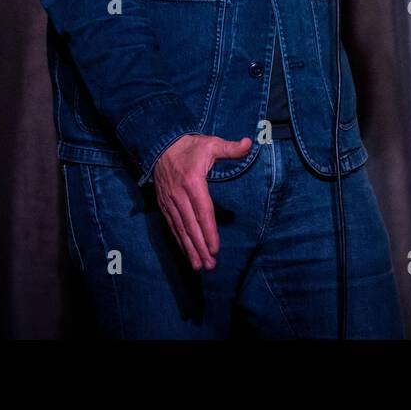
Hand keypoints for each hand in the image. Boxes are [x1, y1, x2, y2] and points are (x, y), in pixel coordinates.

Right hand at [152, 133, 251, 269]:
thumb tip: (249, 143)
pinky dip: (179, 240)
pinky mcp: (164, 204)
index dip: (209, 231)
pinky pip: (172, 225)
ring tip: (198, 266)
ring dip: (189, 248)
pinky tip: (186, 252)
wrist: (161, 144)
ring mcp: (170, 200)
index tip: (215, 249)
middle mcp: (179, 194)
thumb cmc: (190, 146)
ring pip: (180, 229)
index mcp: (193, 182)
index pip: (203, 211)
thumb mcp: (211, 144)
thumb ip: (230, 148)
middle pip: (191, 225)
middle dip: (200, 247)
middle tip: (210, 265)